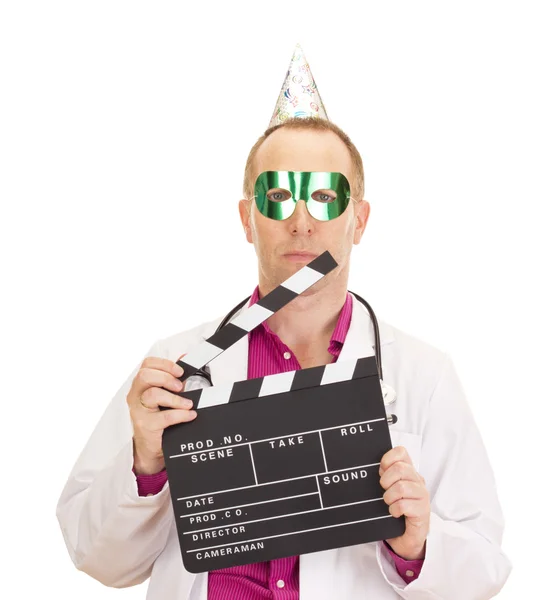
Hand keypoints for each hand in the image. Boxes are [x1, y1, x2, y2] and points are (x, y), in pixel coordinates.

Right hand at [127, 357, 196, 474]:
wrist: (150, 446)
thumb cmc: (157, 416)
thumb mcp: (165, 394)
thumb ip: (173, 377)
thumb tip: (185, 357)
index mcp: (140, 384)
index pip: (147, 364)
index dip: (165, 364)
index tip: (180, 371)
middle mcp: (136, 395)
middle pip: (145, 376)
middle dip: (166, 378)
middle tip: (180, 386)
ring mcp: (139, 411)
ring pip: (153, 395)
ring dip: (175, 398)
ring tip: (188, 404)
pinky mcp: (146, 425)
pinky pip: (164, 416)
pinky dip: (181, 414)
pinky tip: (190, 415)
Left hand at [379, 445, 429, 559]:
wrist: (406, 536)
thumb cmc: (395, 509)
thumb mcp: (387, 489)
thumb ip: (383, 476)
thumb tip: (367, 467)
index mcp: (408, 471)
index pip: (401, 452)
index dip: (388, 458)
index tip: (381, 470)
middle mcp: (417, 480)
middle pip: (401, 468)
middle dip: (386, 480)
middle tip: (384, 489)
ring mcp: (422, 495)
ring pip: (402, 487)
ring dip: (389, 497)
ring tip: (389, 503)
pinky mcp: (423, 511)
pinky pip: (404, 505)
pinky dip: (394, 509)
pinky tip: (394, 513)